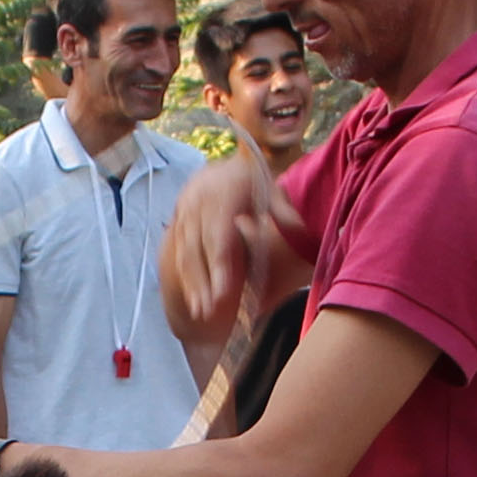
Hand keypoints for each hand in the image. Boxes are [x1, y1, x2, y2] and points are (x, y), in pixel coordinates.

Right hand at [162, 154, 305, 337]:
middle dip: (201, 283)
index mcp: (222, 194)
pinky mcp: (179, 218)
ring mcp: (185, 210)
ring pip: (185, 252)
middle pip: (198, 250)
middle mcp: (198, 202)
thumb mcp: (272, 188)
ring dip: (192, 283)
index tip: (222, 296)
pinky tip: (193, 297)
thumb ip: (282, 210)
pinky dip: (185, 276)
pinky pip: (179, 251)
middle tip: (208, 312)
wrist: (228, 163)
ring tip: (200, 311)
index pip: (218, 238)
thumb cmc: (254, 181)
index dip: (218, 268)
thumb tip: (298, 228)